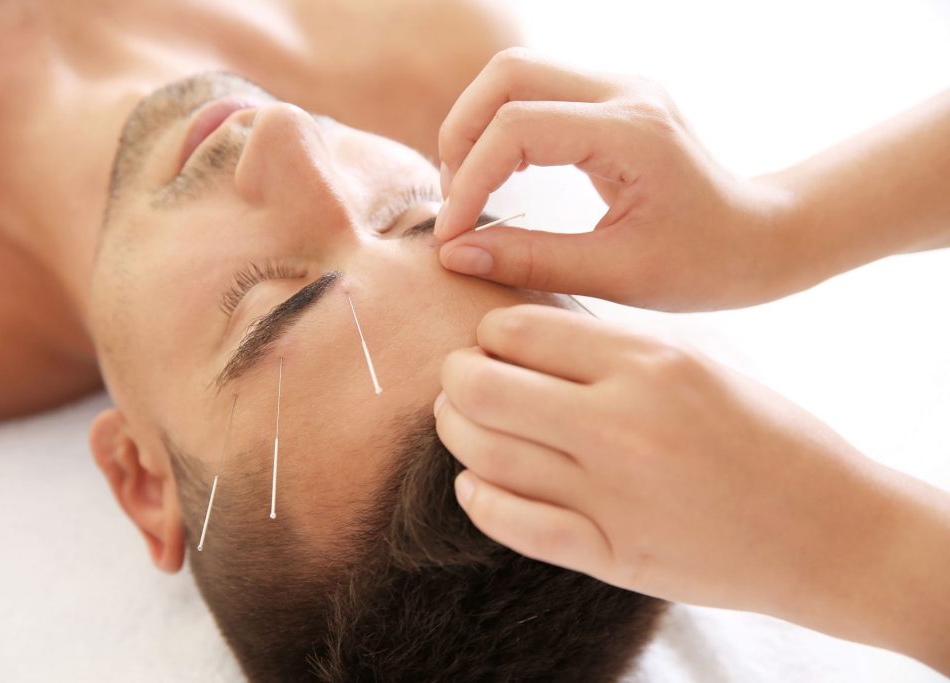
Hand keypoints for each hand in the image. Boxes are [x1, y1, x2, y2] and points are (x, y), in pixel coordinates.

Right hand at [434, 48, 793, 310]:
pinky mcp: (613, 97)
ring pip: (516, 74)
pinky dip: (503, 128)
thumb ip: (531, 262)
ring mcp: (620, 86)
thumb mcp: (617, 275)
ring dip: (478, 126)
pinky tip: (501, 177)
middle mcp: (625, 91)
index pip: (518, 127)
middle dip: (462, 133)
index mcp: (633, 132)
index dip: (470, 180)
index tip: (452, 235)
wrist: (760, 237)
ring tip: (471, 191)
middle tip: (456, 200)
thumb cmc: (704, 263)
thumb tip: (454, 253)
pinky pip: (537, 91)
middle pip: (507, 74)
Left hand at [435, 304, 949, 668]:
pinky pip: (512, 524)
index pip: (519, 330)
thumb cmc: (767, 434)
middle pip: (483, 389)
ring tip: (461, 422)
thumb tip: (526, 333)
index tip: (489, 340)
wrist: (829, 531)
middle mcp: (621, 425)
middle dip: (455, 377)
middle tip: (459, 377)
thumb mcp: (699, 363)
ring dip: (457, 432)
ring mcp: (613, 497)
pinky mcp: (611, 555)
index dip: (488, 331)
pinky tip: (474, 483)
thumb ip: (614, 348)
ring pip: (486, 455)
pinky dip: (478, 498)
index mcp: (648, 363)